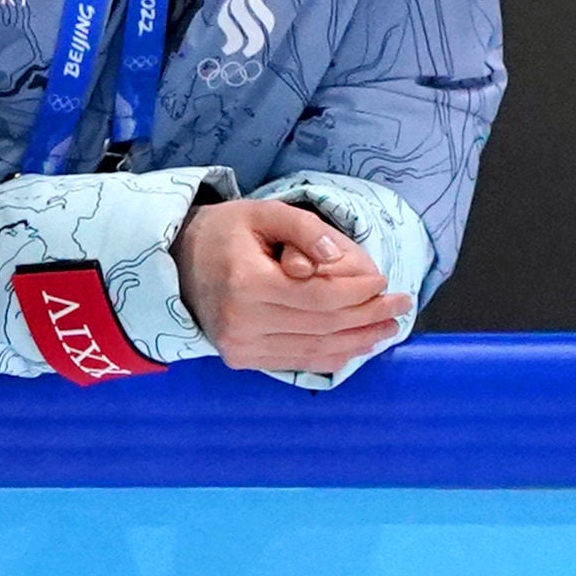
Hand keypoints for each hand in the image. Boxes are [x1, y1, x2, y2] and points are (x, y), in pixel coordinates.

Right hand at [174, 198, 411, 373]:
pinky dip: (333, 356)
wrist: (174, 264)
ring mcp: (240, 346)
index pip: (320, 298)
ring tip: (388, 327)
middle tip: (401, 306)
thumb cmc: (223, 233)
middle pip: (323, 326)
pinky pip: (298, 362)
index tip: (384, 282)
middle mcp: (242, 322)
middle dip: (369, 317)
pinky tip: (357, 345)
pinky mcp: (241, 359)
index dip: (359, 293)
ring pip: (315, 350)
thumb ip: (304, 227)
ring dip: (359, 341)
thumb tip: (336, 257)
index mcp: (246, 284)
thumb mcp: (262, 213)